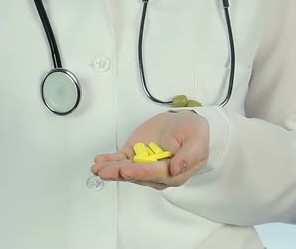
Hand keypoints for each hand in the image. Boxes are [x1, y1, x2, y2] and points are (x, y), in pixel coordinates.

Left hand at [91, 110, 209, 189]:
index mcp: (175, 172)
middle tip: (106, 172)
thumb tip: (177, 169)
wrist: (183, 121)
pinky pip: (120, 160)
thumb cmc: (193, 131)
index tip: (128, 170)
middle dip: (121, 173)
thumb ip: (189, 155)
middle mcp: (157, 172)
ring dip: (111, 170)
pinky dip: (108, 161)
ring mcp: (144, 164)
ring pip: (125, 169)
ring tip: (98, 168)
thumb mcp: (197, 139)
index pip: (156, 174)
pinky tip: (99, 161)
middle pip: (137, 175)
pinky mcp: (134, 155)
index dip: (141, 173)